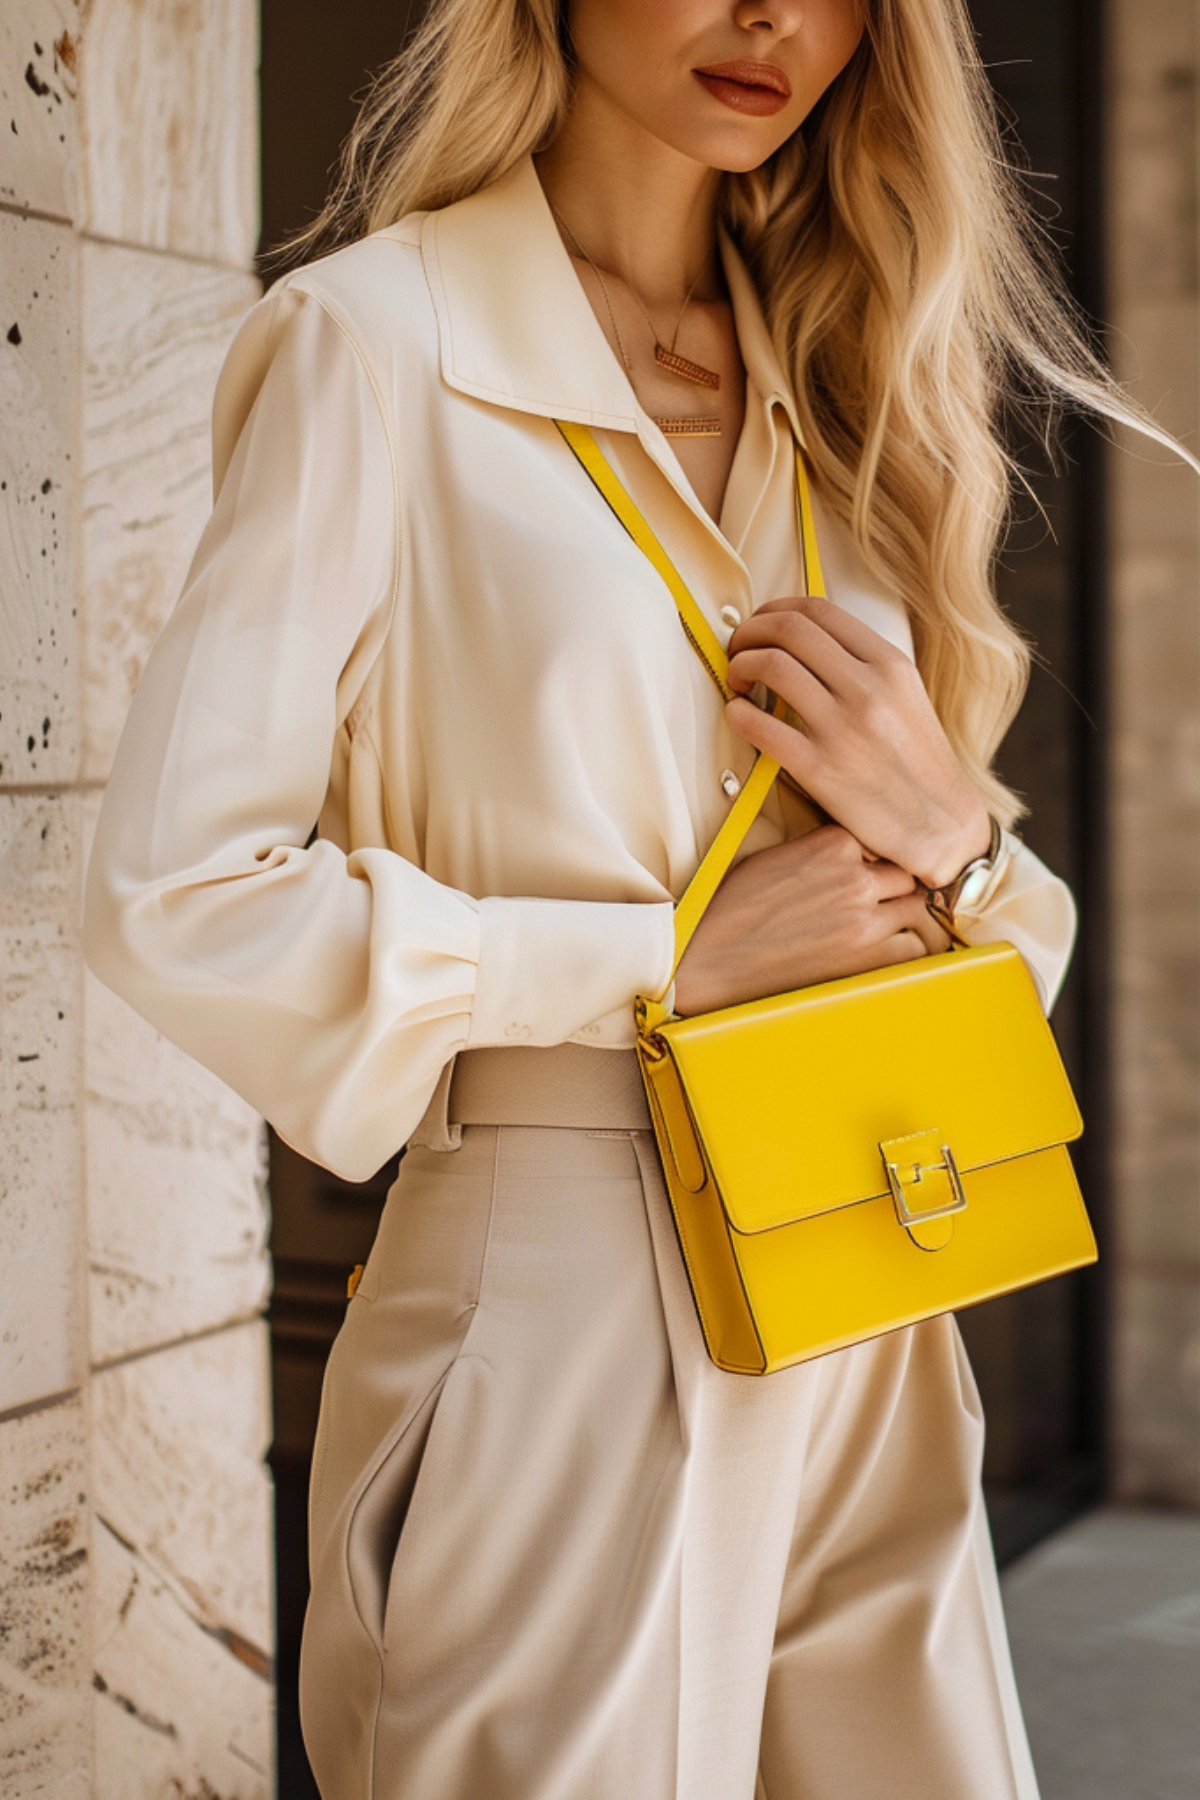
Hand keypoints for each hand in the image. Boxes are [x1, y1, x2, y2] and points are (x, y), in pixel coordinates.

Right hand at [673, 824, 950, 1016]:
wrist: (712, 957)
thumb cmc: (734, 908)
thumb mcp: (779, 856)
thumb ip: (823, 851)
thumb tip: (853, 856)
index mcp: (834, 842)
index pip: (881, 843)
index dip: (874, 861)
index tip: (865, 875)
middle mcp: (856, 876)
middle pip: (904, 874)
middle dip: (892, 888)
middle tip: (876, 902)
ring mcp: (865, 918)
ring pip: (915, 909)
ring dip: (901, 917)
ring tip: (879, 928)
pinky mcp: (866, 958)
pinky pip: (913, 948)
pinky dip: (904, 948)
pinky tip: (882, 952)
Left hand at [725, 596, 991, 888]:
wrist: (940, 825)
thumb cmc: (917, 763)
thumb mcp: (905, 696)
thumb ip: (863, 665)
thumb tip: (805, 642)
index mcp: (890, 664)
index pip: (819, 610)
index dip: (775, 610)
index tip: (761, 626)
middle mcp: (868, 688)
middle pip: (788, 629)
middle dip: (750, 632)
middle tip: (738, 649)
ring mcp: (843, 728)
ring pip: (770, 666)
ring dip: (740, 666)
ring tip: (739, 683)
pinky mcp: (820, 769)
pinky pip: (760, 726)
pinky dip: (737, 713)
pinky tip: (739, 716)